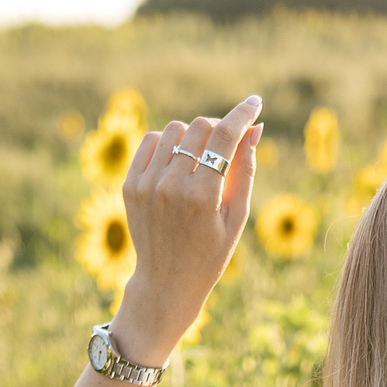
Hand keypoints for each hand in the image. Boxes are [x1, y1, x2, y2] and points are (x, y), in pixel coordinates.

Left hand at [111, 94, 263, 363]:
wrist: (166, 284)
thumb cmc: (211, 253)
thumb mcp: (237, 217)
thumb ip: (246, 170)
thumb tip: (254, 129)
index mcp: (203, 197)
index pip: (224, 138)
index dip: (242, 114)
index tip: (256, 103)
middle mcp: (171, 186)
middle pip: (198, 127)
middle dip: (218, 128)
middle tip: (227, 143)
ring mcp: (146, 184)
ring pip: (173, 130)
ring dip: (192, 136)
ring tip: (201, 158)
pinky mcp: (130, 185)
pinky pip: (150, 142)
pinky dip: (167, 144)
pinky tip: (177, 162)